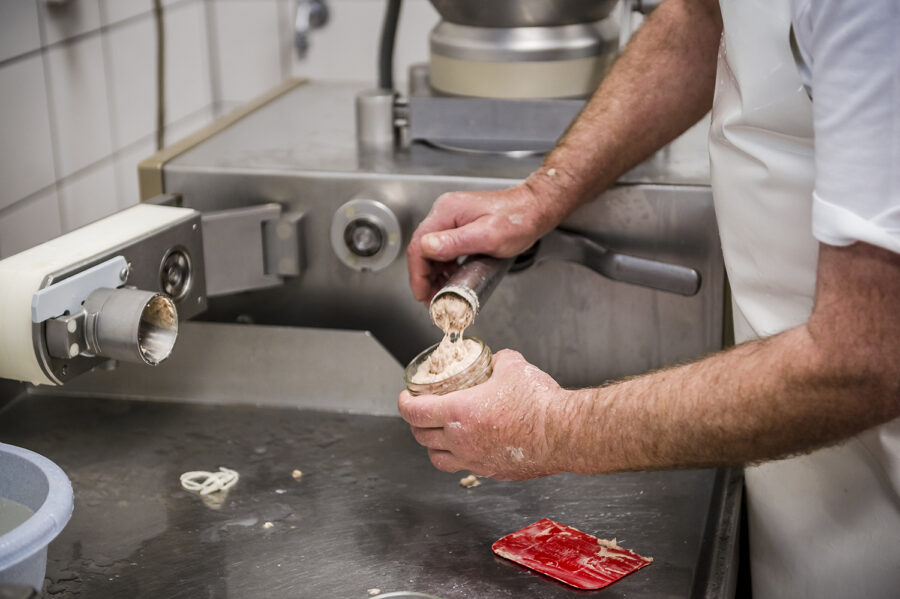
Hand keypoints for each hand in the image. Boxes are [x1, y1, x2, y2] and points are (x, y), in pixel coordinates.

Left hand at [398, 349, 571, 479]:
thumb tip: (496, 360)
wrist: (564, 433)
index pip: (414, 412)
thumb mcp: (513, 366)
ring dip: (433, 446)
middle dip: (416, 423)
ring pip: (438, 459)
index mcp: (458, 412)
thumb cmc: (539, 403)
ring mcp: (475, 460)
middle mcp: (460, 440)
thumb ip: (498, 361)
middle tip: (421, 412)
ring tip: (439, 435)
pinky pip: (465, 468)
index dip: (404, 403)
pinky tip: (470, 447)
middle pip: (421, 436)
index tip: (406, 396)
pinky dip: (460, 458)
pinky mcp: (492, 472)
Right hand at [407, 182, 556, 302]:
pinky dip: (443, 266)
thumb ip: (456, 242)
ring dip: (433, 274)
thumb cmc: (517, 220)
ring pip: (432, 250)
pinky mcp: (460, 225)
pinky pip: (444, 248)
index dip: (418, 273)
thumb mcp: (488, 236)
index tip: (421, 294)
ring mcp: (452, 218)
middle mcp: (446, 212)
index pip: (419, 245)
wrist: (534, 209)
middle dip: (424, 277)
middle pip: (423, 248)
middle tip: (431, 299)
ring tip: (439, 293)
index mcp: (447, 212)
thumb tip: (427, 248)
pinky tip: (450, 278)